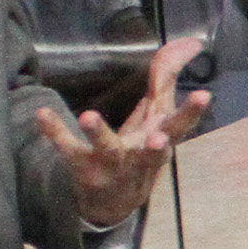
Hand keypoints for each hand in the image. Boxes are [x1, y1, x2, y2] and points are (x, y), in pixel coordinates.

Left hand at [45, 38, 211, 229]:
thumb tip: (190, 42)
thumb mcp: (155, 117)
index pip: (181, 127)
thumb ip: (167, 78)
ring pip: (107, 150)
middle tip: (159, 139)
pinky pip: (68, 149)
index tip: (205, 95)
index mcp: (160, 142)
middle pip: (153, 153)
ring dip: (100, 134)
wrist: (115, 205)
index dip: (192, 112)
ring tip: (88, 116)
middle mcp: (140, 158)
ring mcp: (112, 166)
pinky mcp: (83, 169)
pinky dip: (55, 131)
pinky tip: (42, 114)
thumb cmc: (139, 151)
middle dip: (158, 146)